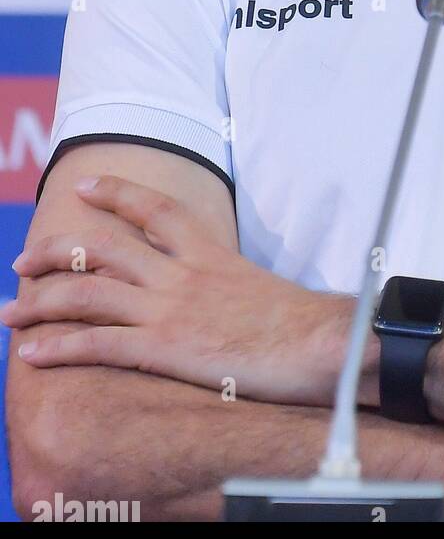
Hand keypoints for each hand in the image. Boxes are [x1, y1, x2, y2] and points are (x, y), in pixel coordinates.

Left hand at [1, 174, 350, 405]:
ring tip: (10, 311)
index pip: (155, 209)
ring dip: (41, 300)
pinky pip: (98, 343)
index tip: (86, 187)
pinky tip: (31, 352)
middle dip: (56, 251)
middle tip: (24, 259)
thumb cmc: (301, 323)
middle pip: (104, 247)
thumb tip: (222, 291)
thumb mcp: (260, 287)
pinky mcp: (164, 347)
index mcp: (208, 252)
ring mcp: (170, 307)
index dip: (116, 194)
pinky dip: (59, 346)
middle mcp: (182, 272)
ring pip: (88, 291)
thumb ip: (229, 283)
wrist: (318, 342)